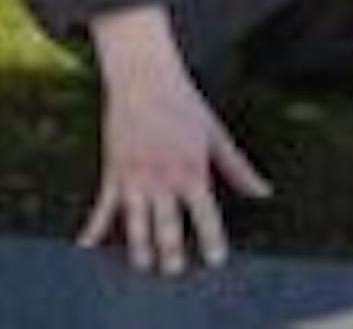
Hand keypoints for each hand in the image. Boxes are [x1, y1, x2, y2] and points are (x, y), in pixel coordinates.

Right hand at [78, 5, 272, 275]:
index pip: (204, 213)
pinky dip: (94, 229)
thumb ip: (238, 169)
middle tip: (175, 272)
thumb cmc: (185, 105)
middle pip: (167, 225)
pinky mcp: (113, 172)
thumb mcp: (216, 135)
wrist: (144, 79)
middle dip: (172, 252)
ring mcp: (135, 177)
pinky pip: (103, 207)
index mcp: (191, 170)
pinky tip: (87, 247)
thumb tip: (265, 192)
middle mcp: (163, 178)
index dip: (211, 239)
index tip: (215, 261)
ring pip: (136, 222)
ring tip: (144, 268)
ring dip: (139, 248)